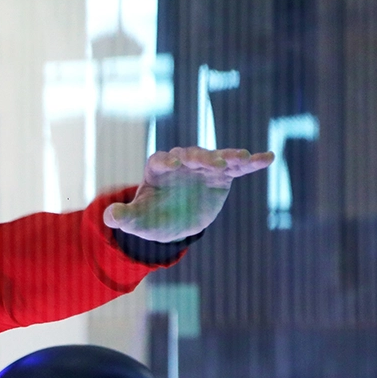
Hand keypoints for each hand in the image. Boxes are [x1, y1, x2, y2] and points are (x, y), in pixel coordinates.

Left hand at [104, 146, 273, 242]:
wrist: (173, 222)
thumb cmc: (152, 217)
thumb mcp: (137, 221)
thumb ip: (124, 218)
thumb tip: (109, 217)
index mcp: (157, 169)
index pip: (160, 160)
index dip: (167, 162)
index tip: (174, 165)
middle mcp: (181, 162)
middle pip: (190, 155)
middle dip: (201, 157)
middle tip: (213, 163)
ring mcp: (202, 167)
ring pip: (215, 157)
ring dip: (228, 156)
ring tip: (243, 156)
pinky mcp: (222, 175)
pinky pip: (237, 167)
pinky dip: (251, 162)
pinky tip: (267, 158)